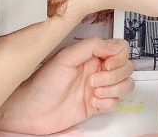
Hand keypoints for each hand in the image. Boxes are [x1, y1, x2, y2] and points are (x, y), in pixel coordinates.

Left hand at [0, 38, 132, 134]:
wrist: (30, 111)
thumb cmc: (41, 83)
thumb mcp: (65, 57)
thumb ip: (92, 46)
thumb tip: (115, 45)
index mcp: (92, 54)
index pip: (121, 49)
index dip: (118, 58)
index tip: (105, 64)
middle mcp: (98, 69)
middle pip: (127, 68)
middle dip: (114, 76)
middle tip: (94, 80)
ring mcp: (99, 87)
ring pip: (126, 85)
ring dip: (114, 89)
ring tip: (94, 92)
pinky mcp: (98, 104)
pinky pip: (117, 102)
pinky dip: (108, 102)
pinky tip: (93, 102)